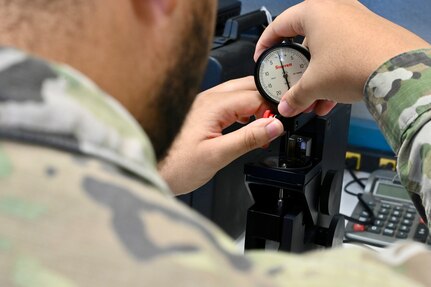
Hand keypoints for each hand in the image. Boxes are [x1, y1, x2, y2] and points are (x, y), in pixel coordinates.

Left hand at [158, 77, 283, 194]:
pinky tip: (245, 126)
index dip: (273, 109)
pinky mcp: (201, 113)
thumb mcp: (217, 155)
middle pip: (248, 88)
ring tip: (263, 127)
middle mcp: (208, 99)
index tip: (281, 125)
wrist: (149, 168)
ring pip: (238, 94)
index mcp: (213, 105)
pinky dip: (242, 112)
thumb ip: (248, 138)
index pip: (255, 96)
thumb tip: (274, 125)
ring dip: (255, 107)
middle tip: (276, 123)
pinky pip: (228, 104)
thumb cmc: (174, 165)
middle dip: (266, 102)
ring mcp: (203, 104)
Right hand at [255, 0, 429, 116]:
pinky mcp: (369, 34)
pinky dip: (334, 74)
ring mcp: (355, 20)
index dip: (265, 45)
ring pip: (325, 51)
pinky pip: (343, 53)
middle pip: (304, 41)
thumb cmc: (353, 63)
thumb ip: (294, 96)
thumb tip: (286, 106)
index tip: (262, 60)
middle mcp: (334, 9)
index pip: (278, 25)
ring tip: (313, 101)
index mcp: (314, 11)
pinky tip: (331, 98)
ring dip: (316, 77)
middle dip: (297, 70)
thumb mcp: (314, 83)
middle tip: (291, 85)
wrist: (398, 70)